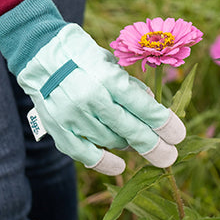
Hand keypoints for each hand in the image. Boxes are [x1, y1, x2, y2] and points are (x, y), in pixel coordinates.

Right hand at [0, 0, 185, 174]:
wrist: (41, 52)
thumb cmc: (84, 55)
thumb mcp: (112, 63)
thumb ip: (131, 87)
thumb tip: (152, 109)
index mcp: (108, 78)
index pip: (143, 107)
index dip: (164, 124)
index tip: (178, 135)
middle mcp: (92, 98)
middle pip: (131, 130)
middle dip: (155, 146)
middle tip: (170, 156)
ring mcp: (73, 116)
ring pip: (112, 141)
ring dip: (129, 144)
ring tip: (139, 142)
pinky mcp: (59, 128)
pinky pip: (84, 153)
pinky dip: (104, 163)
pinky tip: (120, 166)